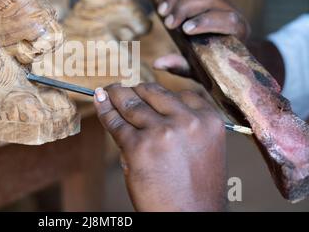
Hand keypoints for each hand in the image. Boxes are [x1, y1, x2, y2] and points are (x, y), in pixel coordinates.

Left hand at [94, 83, 225, 211]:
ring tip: (107, 91)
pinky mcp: (138, 147)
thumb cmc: (195, 187)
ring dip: (116, 94)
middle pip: (153, 92)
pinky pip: (115, 122)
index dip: (160, 92)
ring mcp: (162, 133)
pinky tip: (99, 102)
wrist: (189, 217)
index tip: (146, 89)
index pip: (182, 91)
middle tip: (122, 89)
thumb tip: (147, 102)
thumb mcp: (202, 147)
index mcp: (209, 120)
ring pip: (131, 103)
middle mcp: (187, 121)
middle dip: (135, 90)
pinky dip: (104, 110)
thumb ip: (183, 122)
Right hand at [154, 0, 249, 77]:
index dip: (205, 22)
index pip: (227, 20)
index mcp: (237, 32)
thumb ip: (180, 66)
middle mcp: (232, 11)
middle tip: (166, 23)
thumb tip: (158, 63)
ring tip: (162, 9)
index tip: (184, 30)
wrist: (223, 48)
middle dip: (184, 8)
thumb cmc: (210, 62)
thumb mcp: (197, 69)